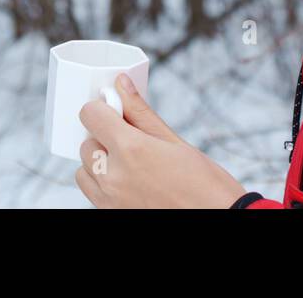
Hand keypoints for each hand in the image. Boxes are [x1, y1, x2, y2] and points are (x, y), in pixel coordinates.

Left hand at [75, 73, 248, 208]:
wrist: (217, 218)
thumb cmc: (203, 184)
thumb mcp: (174, 141)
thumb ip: (141, 112)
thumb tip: (122, 85)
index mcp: (130, 149)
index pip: (91, 115)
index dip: (101, 108)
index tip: (113, 109)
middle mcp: (114, 176)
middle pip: (86, 143)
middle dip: (103, 136)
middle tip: (130, 137)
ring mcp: (110, 200)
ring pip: (84, 170)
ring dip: (99, 161)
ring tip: (130, 162)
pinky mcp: (110, 215)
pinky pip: (93, 192)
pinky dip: (102, 182)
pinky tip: (129, 180)